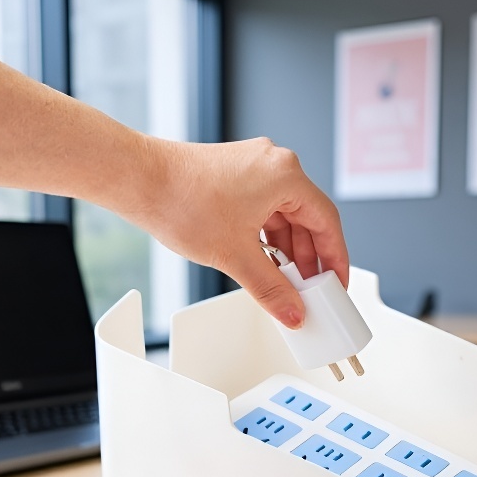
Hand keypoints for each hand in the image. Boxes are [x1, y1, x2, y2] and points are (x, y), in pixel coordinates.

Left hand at [118, 137, 348, 328]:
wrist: (138, 180)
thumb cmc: (181, 201)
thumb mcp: (236, 256)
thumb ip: (272, 289)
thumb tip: (293, 311)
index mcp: (286, 175)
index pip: (327, 222)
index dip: (336, 259)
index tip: (338, 284)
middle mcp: (274, 165)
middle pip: (308, 220)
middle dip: (309, 260)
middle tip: (311, 292)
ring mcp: (253, 168)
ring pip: (284, 218)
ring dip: (287, 252)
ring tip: (286, 284)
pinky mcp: (235, 176)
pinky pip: (264, 212)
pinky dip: (268, 239)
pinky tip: (265, 264)